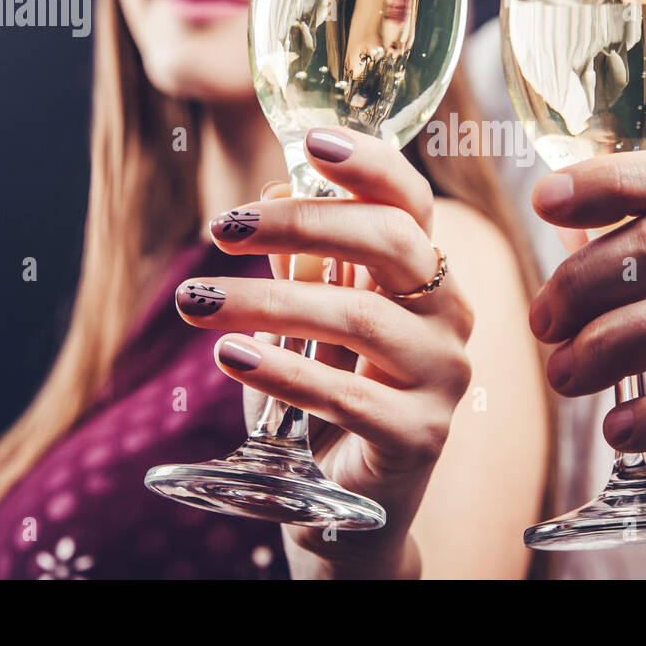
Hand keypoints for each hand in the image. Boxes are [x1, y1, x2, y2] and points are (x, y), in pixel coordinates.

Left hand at [177, 128, 473, 577]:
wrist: (350, 506)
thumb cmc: (326, 399)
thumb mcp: (306, 325)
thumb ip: (304, 266)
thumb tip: (274, 191)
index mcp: (426, 275)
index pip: (411, 202)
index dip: (369, 163)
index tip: (309, 140)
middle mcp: (450, 315)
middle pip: (391, 244)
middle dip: (301, 226)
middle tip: (220, 229)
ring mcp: (445, 376)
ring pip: (361, 319)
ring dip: (267, 303)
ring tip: (194, 303)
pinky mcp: (423, 436)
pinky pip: (349, 395)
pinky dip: (282, 371)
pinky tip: (230, 356)